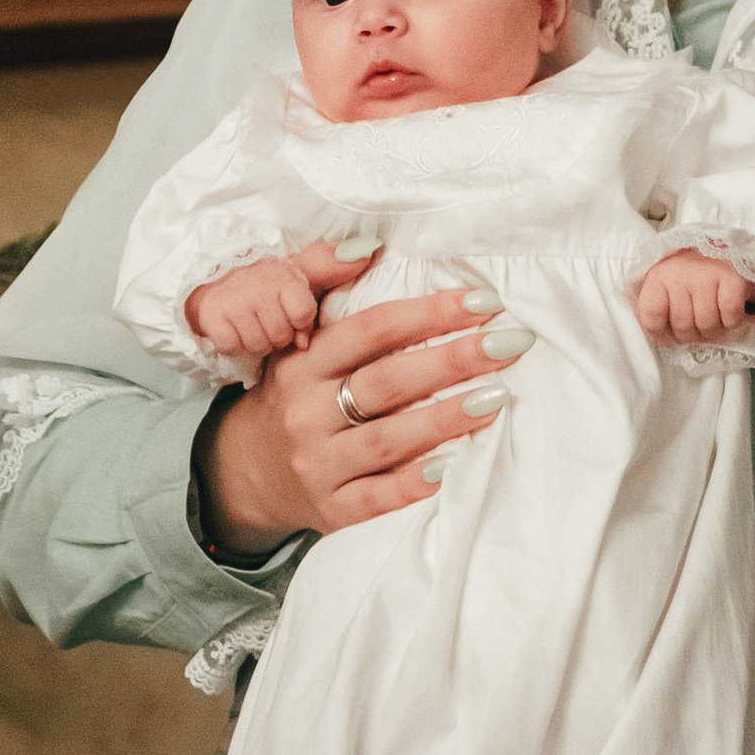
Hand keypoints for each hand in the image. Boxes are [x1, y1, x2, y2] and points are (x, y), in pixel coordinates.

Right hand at [184, 252, 322, 362]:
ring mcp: (234, 301)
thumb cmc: (262, 285)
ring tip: (252, 327)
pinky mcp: (212, 315)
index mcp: (283, 276)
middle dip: (277, 337)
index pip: (303, 313)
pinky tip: (234, 330)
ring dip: (256, 344)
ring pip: (257, 346)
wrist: (217, 273)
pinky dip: (233, 345)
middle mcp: (258, 287)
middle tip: (268, 324)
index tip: (291, 316)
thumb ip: (306, 312)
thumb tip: (303, 345)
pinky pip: (231, 347)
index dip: (300, 322)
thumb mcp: (291, 286)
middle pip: (280, 336)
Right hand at [195, 271, 527, 551]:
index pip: (372, 330)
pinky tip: (455, 464)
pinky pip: (377, 498)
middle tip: (509, 343)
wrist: (245, 471)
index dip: (429, 312)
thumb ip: (325, 286)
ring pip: (387, 439)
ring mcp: (317, 462)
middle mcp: (306, 411)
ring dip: (445, 418)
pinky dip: (415, 483)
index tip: (484, 301)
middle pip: (387, 381)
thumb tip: (370, 246)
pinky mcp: (331, 508)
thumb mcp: (296, 339)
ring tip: (497, 397)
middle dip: (452, 359)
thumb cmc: (292, 394)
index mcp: (303, 362)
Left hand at [635, 247, 754, 343]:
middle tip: (698, 328)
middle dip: (692, 335)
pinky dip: (732, 321)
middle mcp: (680, 272)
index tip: (671, 332)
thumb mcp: (664, 284)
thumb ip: (657, 308)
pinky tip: (728, 313)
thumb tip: (660, 337)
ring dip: (713, 331)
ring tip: (714, 322)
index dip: (662, 333)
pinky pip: (730, 315)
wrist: (722, 246)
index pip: (652, 316)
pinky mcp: (732, 277)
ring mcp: (706, 274)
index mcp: (658, 276)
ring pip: (707, 323)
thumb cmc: (689, 272)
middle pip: (682, 325)